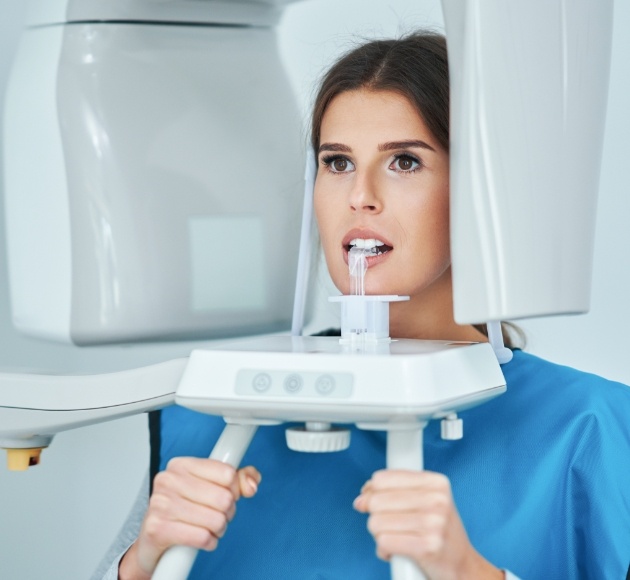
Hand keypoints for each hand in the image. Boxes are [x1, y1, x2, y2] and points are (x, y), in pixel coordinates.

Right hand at [119, 458, 260, 579]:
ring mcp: (161, 504)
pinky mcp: (158, 528)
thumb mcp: (212, 487)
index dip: (235, 489)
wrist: (154, 540)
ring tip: (209, 527)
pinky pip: (203, 537)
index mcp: (181, 464)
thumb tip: (251, 484)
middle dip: (228, 512)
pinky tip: (202, 538)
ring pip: (216, 519)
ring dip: (219, 528)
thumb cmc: (184, 510)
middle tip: (217, 514)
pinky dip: (209, 542)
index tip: (227, 494)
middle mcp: (168, 480)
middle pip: (224, 498)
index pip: (228, 473)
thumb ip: (239, 480)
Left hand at [353, 470, 502, 579]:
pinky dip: (384, 550)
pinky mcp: (427, 547)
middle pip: (376, 501)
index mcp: (436, 483)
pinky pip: (383, 542)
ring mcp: (434, 523)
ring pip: (376, 523)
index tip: (375, 501)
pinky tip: (397, 551)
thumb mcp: (425, 501)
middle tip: (390, 525)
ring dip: (380, 535)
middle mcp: (437, 500)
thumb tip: (361, 498)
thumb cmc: (439, 533)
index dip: (371, 492)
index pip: (382, 478)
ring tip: (397, 538)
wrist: (463, 566)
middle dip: (376, 516)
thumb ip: (393, 491)